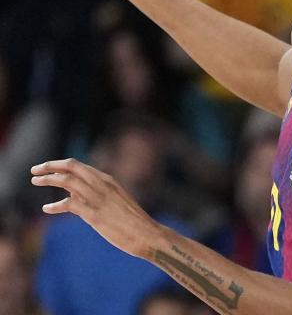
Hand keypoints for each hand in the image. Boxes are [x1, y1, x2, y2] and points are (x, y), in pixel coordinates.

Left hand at [31, 158, 159, 258]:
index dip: (60, 165)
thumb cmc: (133, 221)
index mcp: (108, 180)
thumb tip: (75, 197)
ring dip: (48, 179)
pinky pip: (70, 204)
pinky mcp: (95, 215)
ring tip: (35, 181)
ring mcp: (98, 199)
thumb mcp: (116, 201)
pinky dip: (55, 206)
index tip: (46, 168)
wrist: (148, 234)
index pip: (79, 166)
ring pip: (67, 181)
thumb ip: (97, 196)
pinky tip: (47, 209)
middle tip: (35, 170)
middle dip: (50, 166)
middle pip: (71, 167)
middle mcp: (103, 185)